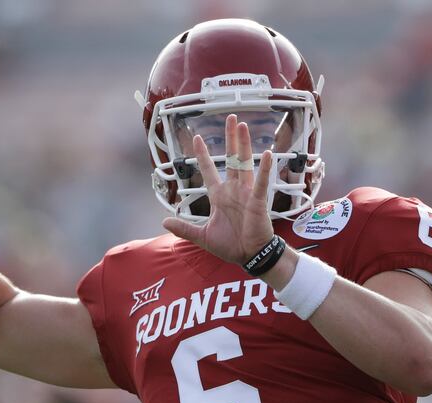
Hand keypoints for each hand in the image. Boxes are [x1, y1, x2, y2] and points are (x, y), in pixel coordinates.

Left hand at [162, 115, 274, 264]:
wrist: (249, 256)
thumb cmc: (230, 245)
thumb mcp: (202, 236)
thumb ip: (184, 228)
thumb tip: (164, 222)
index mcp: (219, 196)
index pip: (209, 170)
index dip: (203, 154)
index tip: (196, 138)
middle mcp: (233, 190)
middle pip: (231, 159)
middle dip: (230, 138)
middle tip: (231, 118)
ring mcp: (246, 193)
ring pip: (244, 163)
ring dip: (243, 144)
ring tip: (243, 126)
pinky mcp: (258, 201)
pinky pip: (261, 183)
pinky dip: (264, 169)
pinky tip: (267, 153)